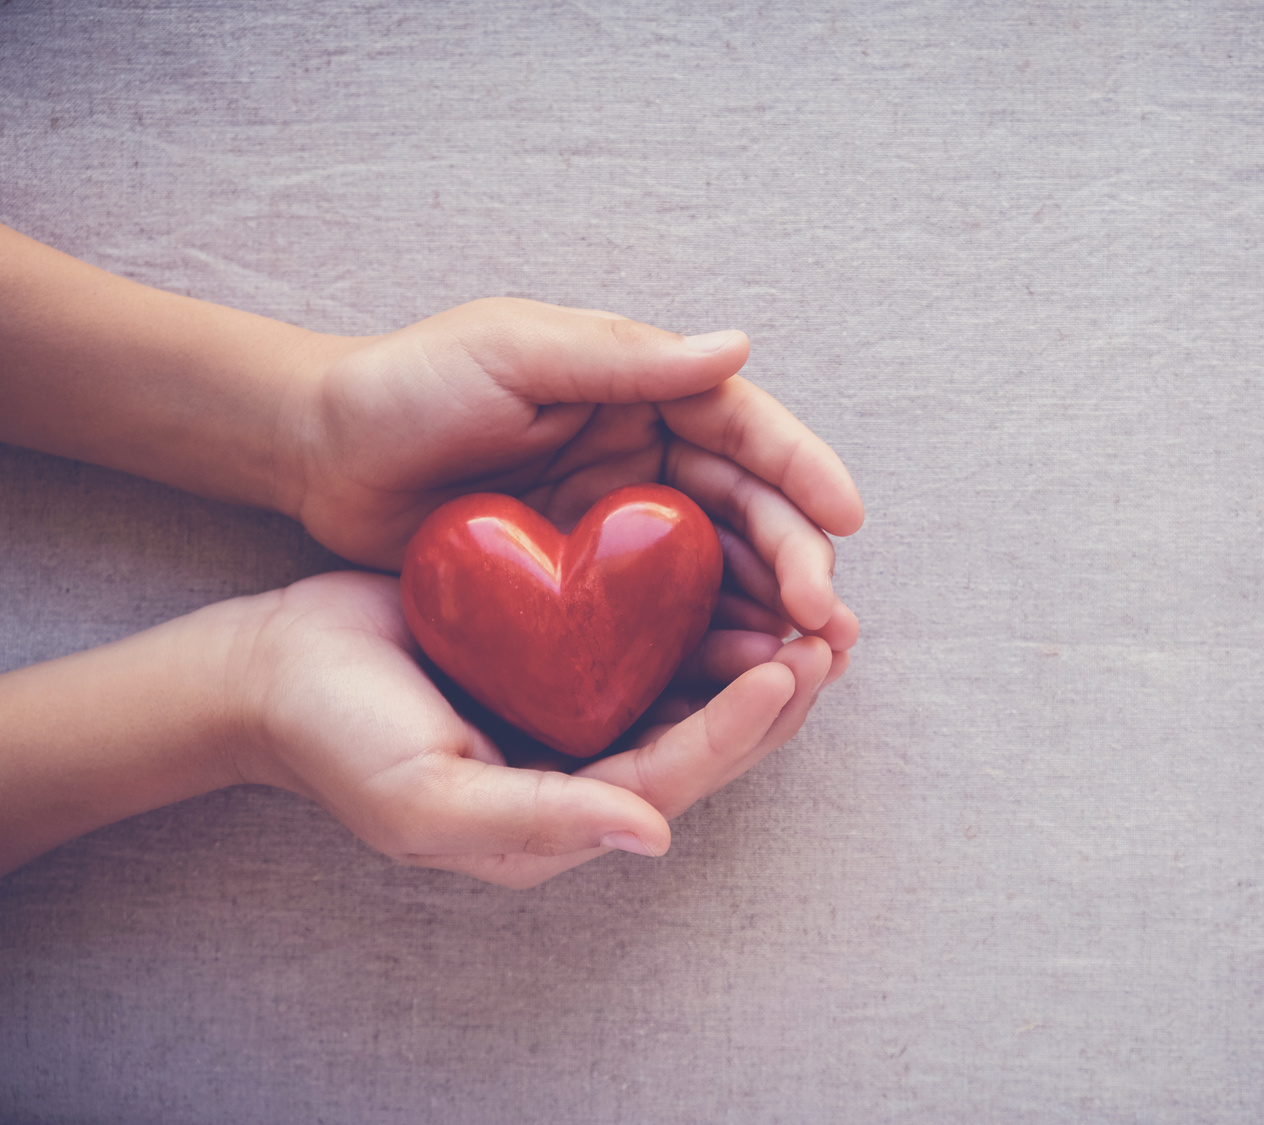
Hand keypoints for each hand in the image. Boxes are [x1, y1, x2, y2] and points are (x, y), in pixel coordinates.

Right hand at [235, 571, 841, 888]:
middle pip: (706, 738)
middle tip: (832, 636)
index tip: (788, 673)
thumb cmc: (340, 739)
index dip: (737, 731)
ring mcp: (577, 708)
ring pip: (692, 686)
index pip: (675, 777)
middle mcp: (586, 767)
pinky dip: (702, 610)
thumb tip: (650, 838)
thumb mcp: (427, 798)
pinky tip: (738, 569)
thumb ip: (539, 820)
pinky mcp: (564, 651)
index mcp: (564, 814)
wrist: (277, 667)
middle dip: (775, 693)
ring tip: (814, 605)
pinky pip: (651, 636)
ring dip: (755, 649)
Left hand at [284, 299, 863, 648]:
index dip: (801, 471)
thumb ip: (624, 359)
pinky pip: (665, 619)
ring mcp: (621, 528)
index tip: (845, 518)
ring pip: (721, 571)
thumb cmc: (409, 386)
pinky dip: (708, 647)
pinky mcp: (588, 589)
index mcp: (642, 391)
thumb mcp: (515, 352)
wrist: (318, 456)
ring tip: (810, 663)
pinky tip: (740, 680)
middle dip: (799, 561)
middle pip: (748, 510)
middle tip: (827, 621)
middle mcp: (647, 459)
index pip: (743, 429)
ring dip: (771, 614)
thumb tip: (736, 347)